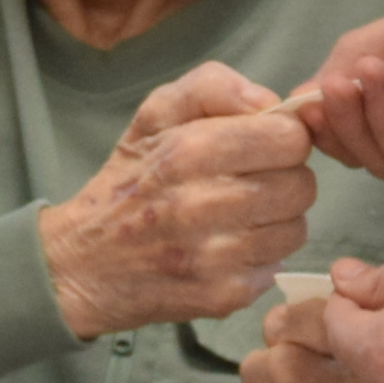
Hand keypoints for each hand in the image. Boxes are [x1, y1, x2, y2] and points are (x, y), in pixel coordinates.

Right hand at [38, 63, 318, 339]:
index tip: (262, 146)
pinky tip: (227, 247)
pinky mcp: (223, 296)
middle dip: (284, 178)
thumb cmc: (127, 180)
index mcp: (188, 150)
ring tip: (238, 215)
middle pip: (302, 185)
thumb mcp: (154, 114)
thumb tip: (271, 103)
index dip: (282, 138)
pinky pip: (277, 266)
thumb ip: (213, 86)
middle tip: (250, 182)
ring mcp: (214, 257)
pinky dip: (260, 256)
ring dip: (276, 220)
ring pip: (296, 228)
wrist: (81, 265)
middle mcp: (201, 204)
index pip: (289, 139)